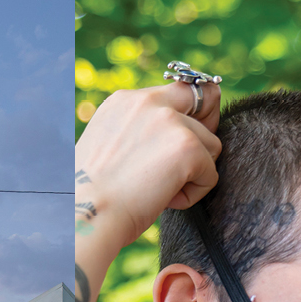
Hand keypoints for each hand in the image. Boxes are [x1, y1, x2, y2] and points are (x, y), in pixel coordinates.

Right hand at [75, 80, 223, 254]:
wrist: (88, 213)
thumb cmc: (95, 192)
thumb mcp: (113, 143)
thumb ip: (143, 129)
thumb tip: (176, 137)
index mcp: (127, 99)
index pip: (182, 89)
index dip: (195, 112)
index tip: (187, 138)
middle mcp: (148, 101)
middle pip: (209, 99)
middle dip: (207, 132)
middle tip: (185, 166)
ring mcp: (170, 122)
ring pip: (212, 145)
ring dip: (194, 173)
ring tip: (160, 190)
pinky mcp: (187, 148)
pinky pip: (211, 175)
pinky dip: (193, 195)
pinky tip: (165, 200)